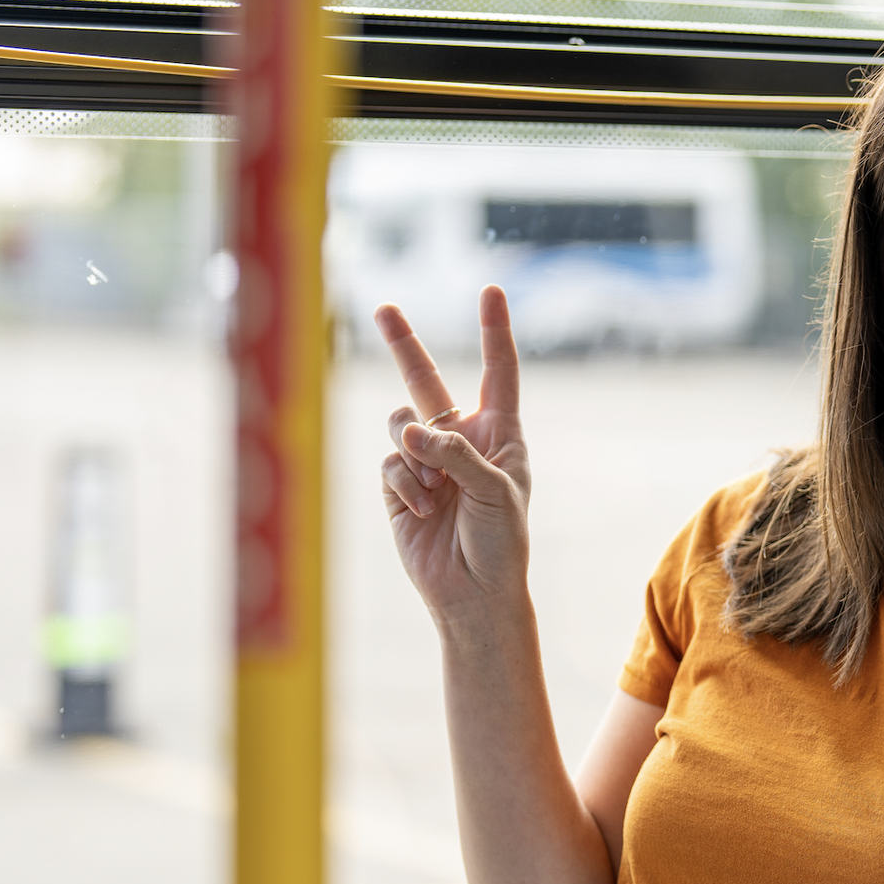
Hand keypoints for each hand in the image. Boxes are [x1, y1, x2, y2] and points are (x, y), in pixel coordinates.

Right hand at [376, 286, 531, 622]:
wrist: (474, 593)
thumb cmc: (500, 543)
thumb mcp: (495, 493)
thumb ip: (456, 454)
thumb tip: (408, 430)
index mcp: (500, 433)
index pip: (498, 372)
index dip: (494, 331)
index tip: (491, 291)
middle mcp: (461, 439)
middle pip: (426, 381)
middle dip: (404, 344)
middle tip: (383, 307)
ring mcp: (426, 460)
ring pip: (400, 424)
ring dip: (414, 453)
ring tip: (436, 491)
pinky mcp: (398, 485)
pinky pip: (390, 463)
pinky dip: (406, 485)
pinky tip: (424, 510)